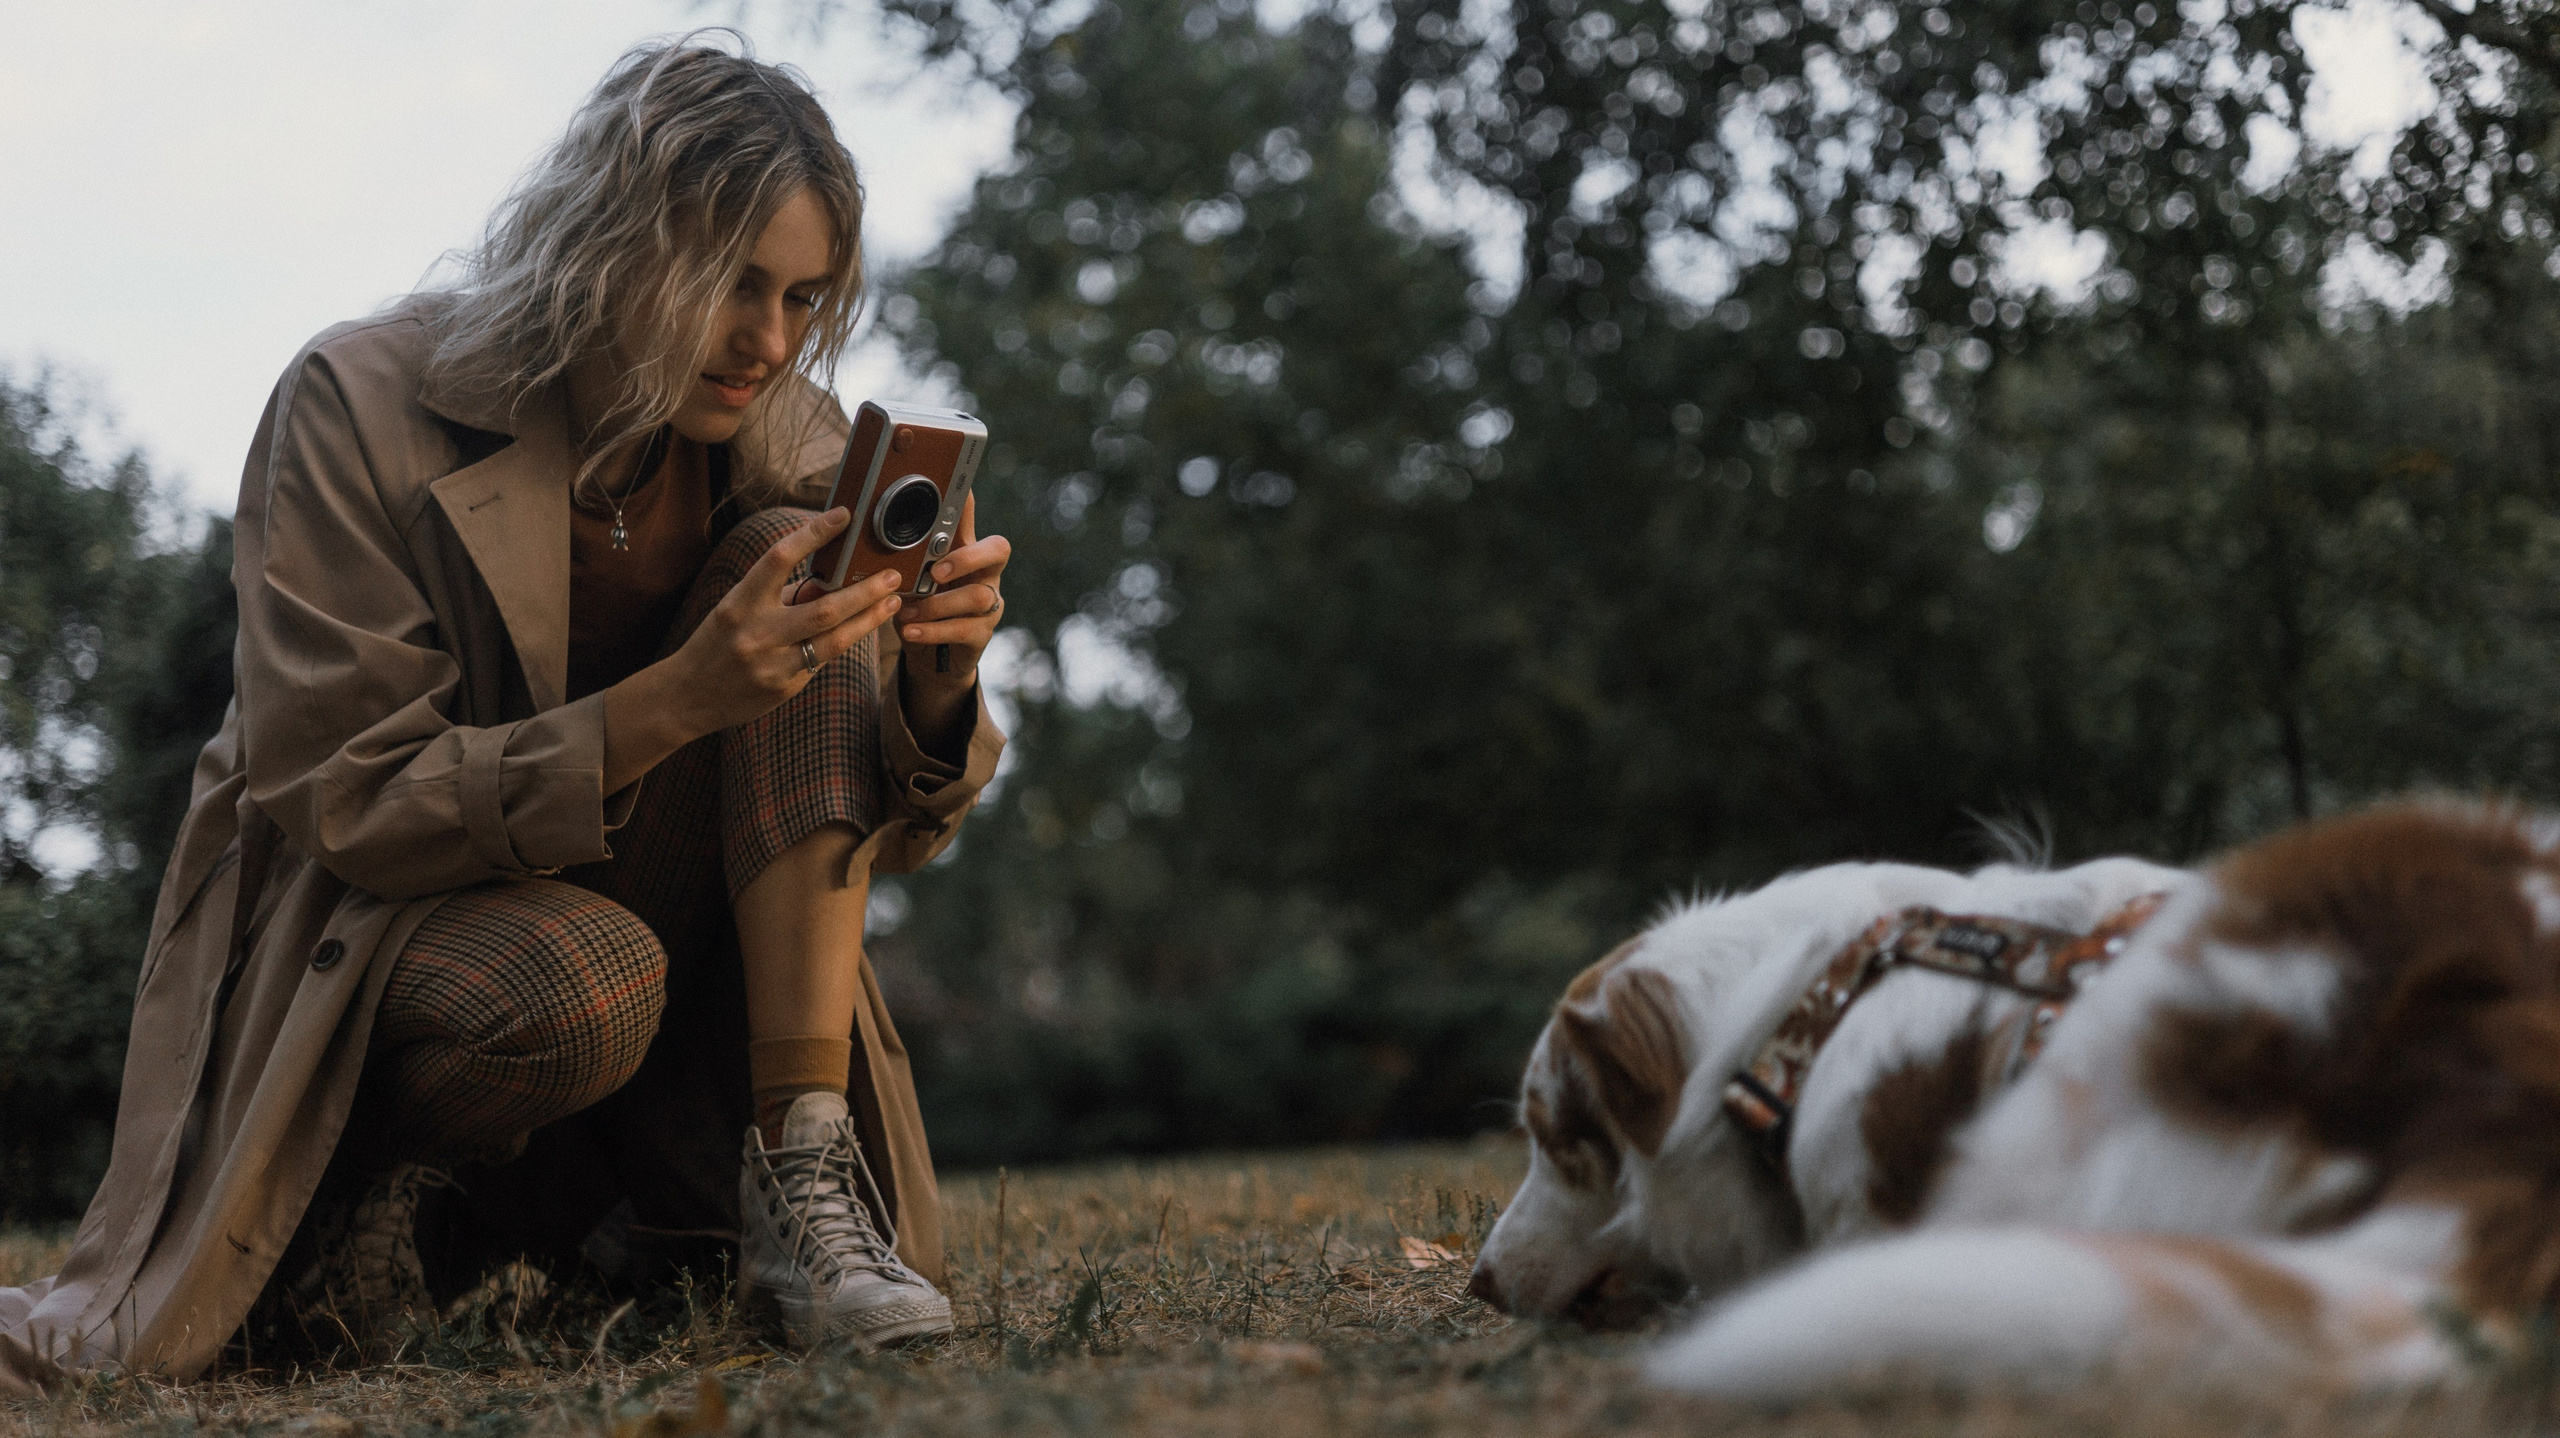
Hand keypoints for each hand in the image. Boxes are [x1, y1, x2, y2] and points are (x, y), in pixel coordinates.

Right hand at [666, 507, 903, 736]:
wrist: (687, 695)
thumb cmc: (718, 641)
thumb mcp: (739, 609)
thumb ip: (781, 595)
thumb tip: (829, 577)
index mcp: (740, 602)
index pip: (780, 558)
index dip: (813, 534)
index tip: (843, 516)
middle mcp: (756, 632)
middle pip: (824, 607)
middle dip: (865, 590)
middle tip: (891, 575)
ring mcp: (772, 664)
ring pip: (834, 640)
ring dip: (869, 619)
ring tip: (892, 602)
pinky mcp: (784, 687)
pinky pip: (821, 661)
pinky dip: (841, 643)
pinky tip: (859, 631)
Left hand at [897, 493, 1010, 690]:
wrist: (932, 658)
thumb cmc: (920, 609)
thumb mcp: (910, 580)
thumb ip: (902, 560)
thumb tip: (862, 536)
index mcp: (966, 551)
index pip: (971, 517)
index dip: (967, 504)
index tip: (953, 490)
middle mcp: (985, 574)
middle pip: (998, 550)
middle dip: (967, 557)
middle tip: (934, 571)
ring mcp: (989, 604)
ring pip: (977, 596)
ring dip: (937, 604)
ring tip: (906, 612)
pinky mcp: (982, 634)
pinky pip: (964, 629)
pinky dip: (933, 630)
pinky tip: (910, 631)